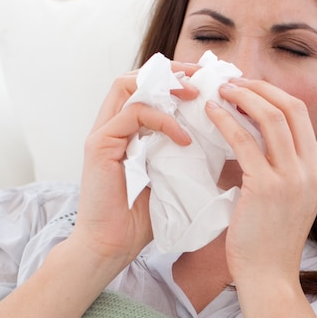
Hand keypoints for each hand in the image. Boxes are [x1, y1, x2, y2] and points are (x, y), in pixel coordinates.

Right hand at [72, 63, 199, 267]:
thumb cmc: (141, 218)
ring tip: (196, 97)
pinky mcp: (99, 144)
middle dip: (172, 72)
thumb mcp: (170, 176)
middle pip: (136, 77)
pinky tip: (184, 139)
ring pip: (129, 86)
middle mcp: (111, 126)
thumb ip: (181, 153)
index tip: (207, 82)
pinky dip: (163, 120)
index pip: (147, 87)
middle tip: (203, 78)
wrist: (113, 246)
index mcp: (126, 131)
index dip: (176, 78)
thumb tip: (216, 137)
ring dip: (166, 86)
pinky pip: (133, 114)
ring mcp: (103, 133)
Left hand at [206, 79, 316, 284]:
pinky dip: (226, 122)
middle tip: (231, 82)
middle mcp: (312, 168)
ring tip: (219, 91)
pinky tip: (211, 114)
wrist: (269, 276)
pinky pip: (244, 142)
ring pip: (270, 117)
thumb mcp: (287, 198)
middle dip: (259, 88)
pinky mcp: (266, 187)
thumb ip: (280, 167)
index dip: (272, 95)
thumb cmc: (269, 240)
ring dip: (242, 97)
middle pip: (290, 107)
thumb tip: (252, 135)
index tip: (247, 89)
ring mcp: (293, 177)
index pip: (300, 115)